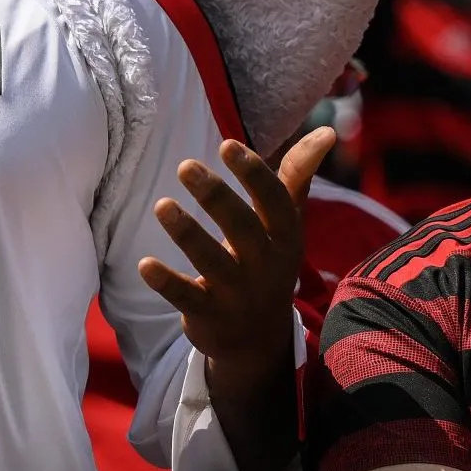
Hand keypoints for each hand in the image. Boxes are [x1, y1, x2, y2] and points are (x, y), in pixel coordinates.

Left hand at [140, 127, 333, 376]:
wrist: (260, 338)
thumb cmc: (269, 262)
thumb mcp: (287, 224)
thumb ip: (298, 176)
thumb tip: (326, 132)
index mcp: (285, 237)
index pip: (275, 202)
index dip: (254, 174)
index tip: (228, 145)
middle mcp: (265, 264)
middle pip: (242, 228)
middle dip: (216, 197)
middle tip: (185, 165)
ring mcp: (237, 293)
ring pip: (212, 261)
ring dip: (187, 233)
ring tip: (161, 205)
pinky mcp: (208, 315)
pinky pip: (186, 297)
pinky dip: (166, 282)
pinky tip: (144, 264)